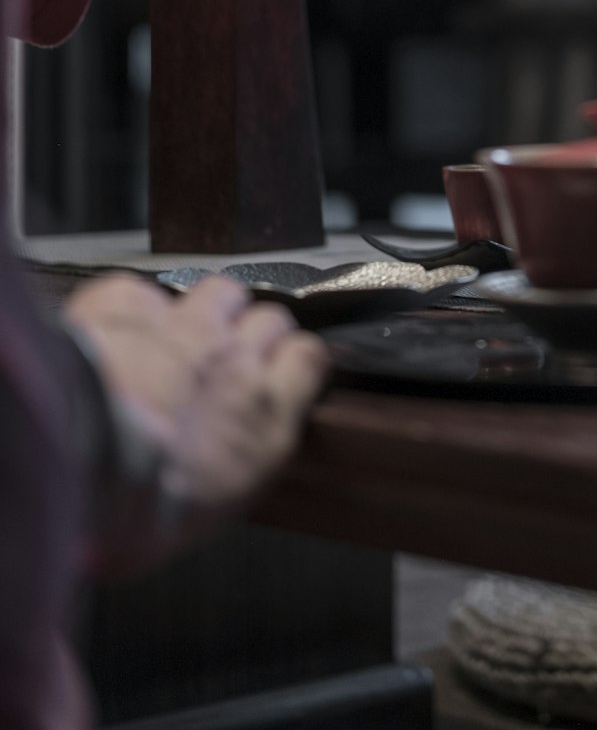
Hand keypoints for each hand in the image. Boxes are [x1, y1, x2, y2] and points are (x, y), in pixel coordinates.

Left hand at [64, 273, 327, 511]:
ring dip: (210, 307)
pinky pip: (146, 291)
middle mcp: (235, 360)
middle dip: (253, 332)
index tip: (279, 369)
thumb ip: (242, 454)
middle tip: (226, 358)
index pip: (307, 358)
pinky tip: (120, 331)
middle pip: (270, 318)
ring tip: (184, 332)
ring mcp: (184, 326)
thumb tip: (232, 446)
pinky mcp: (130, 304)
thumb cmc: (140, 514)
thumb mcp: (218, 506)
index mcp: (265, 418)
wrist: (80, 473)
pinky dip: (136, 309)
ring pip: (222, 290)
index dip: (291, 360)